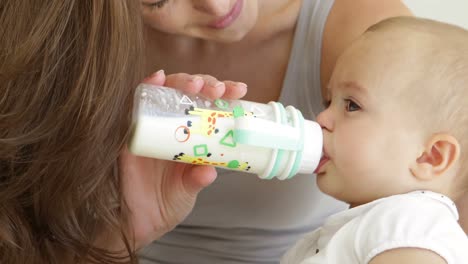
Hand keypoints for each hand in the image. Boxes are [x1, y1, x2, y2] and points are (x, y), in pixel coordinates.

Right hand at [119, 70, 246, 248]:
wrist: (137, 223)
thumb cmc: (166, 203)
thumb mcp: (187, 191)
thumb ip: (196, 180)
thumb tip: (209, 172)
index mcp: (191, 136)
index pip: (209, 106)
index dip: (224, 95)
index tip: (239, 91)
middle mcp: (172, 126)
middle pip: (188, 93)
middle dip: (205, 84)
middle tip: (217, 90)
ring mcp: (150, 125)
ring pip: (165, 92)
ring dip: (180, 81)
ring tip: (196, 85)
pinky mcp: (129, 130)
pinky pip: (134, 104)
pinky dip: (145, 88)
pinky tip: (157, 79)